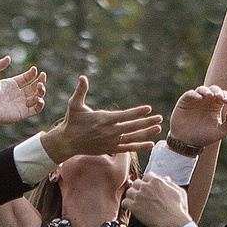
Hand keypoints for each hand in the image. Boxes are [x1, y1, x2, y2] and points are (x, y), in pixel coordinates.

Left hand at [0, 55, 46, 125]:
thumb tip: (9, 58)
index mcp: (12, 85)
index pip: (27, 78)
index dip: (32, 73)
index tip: (34, 69)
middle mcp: (18, 94)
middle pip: (34, 87)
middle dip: (40, 81)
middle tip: (43, 76)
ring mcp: (21, 104)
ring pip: (37, 97)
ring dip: (42, 91)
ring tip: (40, 85)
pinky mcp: (23, 113)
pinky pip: (36, 109)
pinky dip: (41, 104)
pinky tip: (38, 98)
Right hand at [40, 76, 161, 159]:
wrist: (67, 143)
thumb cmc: (72, 121)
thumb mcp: (74, 105)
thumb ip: (80, 91)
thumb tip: (82, 77)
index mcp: (103, 120)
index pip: (123, 116)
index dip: (136, 112)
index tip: (148, 108)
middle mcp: (109, 132)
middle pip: (132, 127)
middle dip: (146, 122)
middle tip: (159, 118)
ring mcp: (110, 142)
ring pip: (132, 138)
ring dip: (146, 133)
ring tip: (158, 128)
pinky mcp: (110, 149)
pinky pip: (128, 148)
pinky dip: (139, 146)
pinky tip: (150, 143)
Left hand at [122, 173, 191, 226]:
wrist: (172, 222)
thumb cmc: (178, 209)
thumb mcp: (179, 192)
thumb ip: (171, 184)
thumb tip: (166, 179)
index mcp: (157, 181)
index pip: (147, 176)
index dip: (147, 181)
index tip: (148, 186)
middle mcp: (146, 187)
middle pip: (137, 183)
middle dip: (139, 188)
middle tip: (141, 195)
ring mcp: (139, 196)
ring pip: (129, 191)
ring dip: (132, 196)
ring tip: (134, 201)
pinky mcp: (134, 207)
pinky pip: (125, 202)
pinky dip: (126, 205)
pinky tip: (129, 208)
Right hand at [166, 84, 226, 151]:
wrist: (187, 142)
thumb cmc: (204, 137)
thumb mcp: (220, 132)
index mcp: (215, 106)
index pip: (223, 96)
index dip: (225, 95)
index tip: (226, 101)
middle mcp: (206, 101)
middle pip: (213, 90)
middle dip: (217, 91)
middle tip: (219, 97)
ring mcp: (196, 100)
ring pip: (202, 89)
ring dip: (207, 91)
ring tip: (210, 96)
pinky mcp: (185, 101)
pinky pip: (190, 94)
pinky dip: (195, 94)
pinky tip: (200, 98)